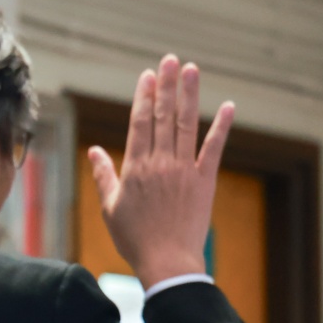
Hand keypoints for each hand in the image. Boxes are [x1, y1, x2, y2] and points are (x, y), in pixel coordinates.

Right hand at [87, 55, 235, 289]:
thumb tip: (94, 150)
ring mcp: (183, 170)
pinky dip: (221, 127)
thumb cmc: (135, 238)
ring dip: (189, 95)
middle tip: (170, 60)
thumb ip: (103, 175)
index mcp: (136, 167)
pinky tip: (228, 106)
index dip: (144, 96)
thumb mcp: (110, 207)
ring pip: (186, 124)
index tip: (148, 75)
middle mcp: (160, 163)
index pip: (140, 122)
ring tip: (191, 69)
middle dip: (166, 85)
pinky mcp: (204, 181)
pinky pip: (213, 149)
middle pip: (163, 116)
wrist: (167, 262)